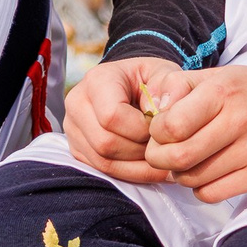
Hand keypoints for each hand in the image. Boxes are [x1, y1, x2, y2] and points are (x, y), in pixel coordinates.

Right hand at [62, 57, 176, 183]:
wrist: (132, 87)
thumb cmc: (150, 81)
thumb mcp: (166, 74)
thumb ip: (172, 87)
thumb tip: (163, 111)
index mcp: (96, 80)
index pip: (112, 116)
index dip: (141, 129)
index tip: (159, 127)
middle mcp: (77, 104)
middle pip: (105, 143)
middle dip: (140, 150)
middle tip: (162, 145)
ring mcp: (73, 128)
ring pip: (103, 161)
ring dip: (137, 166)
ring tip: (158, 156)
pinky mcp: (77, 148)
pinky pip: (102, 171)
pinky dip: (130, 173)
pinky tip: (148, 164)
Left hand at [141, 66, 246, 201]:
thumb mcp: (220, 75)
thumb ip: (181, 87)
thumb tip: (151, 110)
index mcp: (222, 91)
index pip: (169, 125)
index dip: (155, 134)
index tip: (159, 132)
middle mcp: (238, 121)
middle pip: (177, 156)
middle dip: (159, 159)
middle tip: (162, 154)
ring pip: (192, 178)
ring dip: (180, 174)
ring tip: (187, 161)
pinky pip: (213, 193)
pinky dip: (201, 188)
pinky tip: (207, 174)